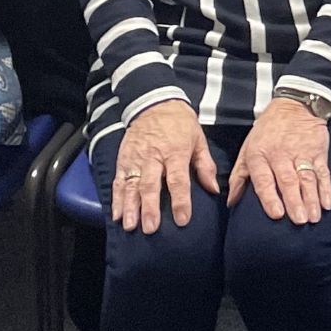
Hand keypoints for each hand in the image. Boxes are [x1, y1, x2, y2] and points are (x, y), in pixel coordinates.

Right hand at [111, 99, 217, 233]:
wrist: (154, 103)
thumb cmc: (180, 124)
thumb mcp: (198, 140)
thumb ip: (205, 166)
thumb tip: (214, 189)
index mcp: (175, 152)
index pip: (178, 180)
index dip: (180, 200)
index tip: (182, 219)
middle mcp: (153, 157)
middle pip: (151, 185)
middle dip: (149, 208)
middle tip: (150, 228)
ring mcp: (136, 158)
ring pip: (131, 185)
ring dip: (129, 207)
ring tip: (129, 226)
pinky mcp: (123, 159)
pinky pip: (118, 181)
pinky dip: (116, 198)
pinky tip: (116, 214)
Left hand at [230, 99, 330, 224]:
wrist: (294, 105)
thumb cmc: (267, 131)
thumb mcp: (248, 148)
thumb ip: (239, 176)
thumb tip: (231, 202)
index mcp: (260, 155)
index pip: (265, 179)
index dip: (270, 197)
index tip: (277, 214)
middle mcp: (280, 154)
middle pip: (288, 181)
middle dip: (295, 202)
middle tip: (300, 220)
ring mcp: (301, 153)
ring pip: (307, 179)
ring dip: (312, 199)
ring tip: (314, 217)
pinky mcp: (318, 151)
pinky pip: (323, 172)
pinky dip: (326, 188)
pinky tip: (327, 203)